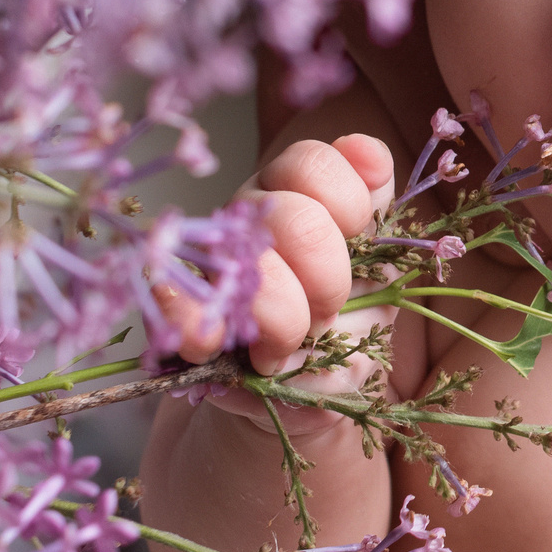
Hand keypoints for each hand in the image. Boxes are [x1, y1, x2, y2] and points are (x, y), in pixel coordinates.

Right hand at [154, 135, 392, 399]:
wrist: (310, 394)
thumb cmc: (347, 323)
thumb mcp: (380, 267)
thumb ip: (377, 204)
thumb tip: (370, 157)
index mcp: (298, 194)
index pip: (313, 164)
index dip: (347, 204)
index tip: (361, 242)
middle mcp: (249, 216)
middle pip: (292, 217)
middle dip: (327, 277)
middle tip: (328, 312)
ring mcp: (211, 259)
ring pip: (245, 260)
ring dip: (282, 315)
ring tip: (287, 344)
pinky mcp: (177, 309)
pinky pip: (171, 298)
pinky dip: (195, 322)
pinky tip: (213, 341)